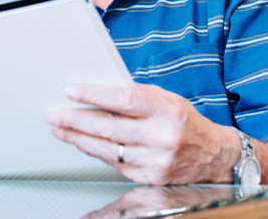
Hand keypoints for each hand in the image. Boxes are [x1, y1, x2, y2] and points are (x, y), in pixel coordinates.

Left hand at [45, 83, 238, 185]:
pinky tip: (83, 143)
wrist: (213, 155)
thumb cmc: (183, 121)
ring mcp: (157, 160)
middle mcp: (163, 136)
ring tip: (61, 129)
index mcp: (167, 110)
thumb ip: (135, 95)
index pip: (124, 99)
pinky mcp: (151, 177)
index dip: (94, 94)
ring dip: (79, 138)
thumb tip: (97, 91)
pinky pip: (116, 163)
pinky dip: (96, 152)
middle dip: (76, 120)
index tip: (71, 91)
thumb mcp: (165, 98)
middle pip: (110, 126)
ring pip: (108, 148)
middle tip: (54, 114)